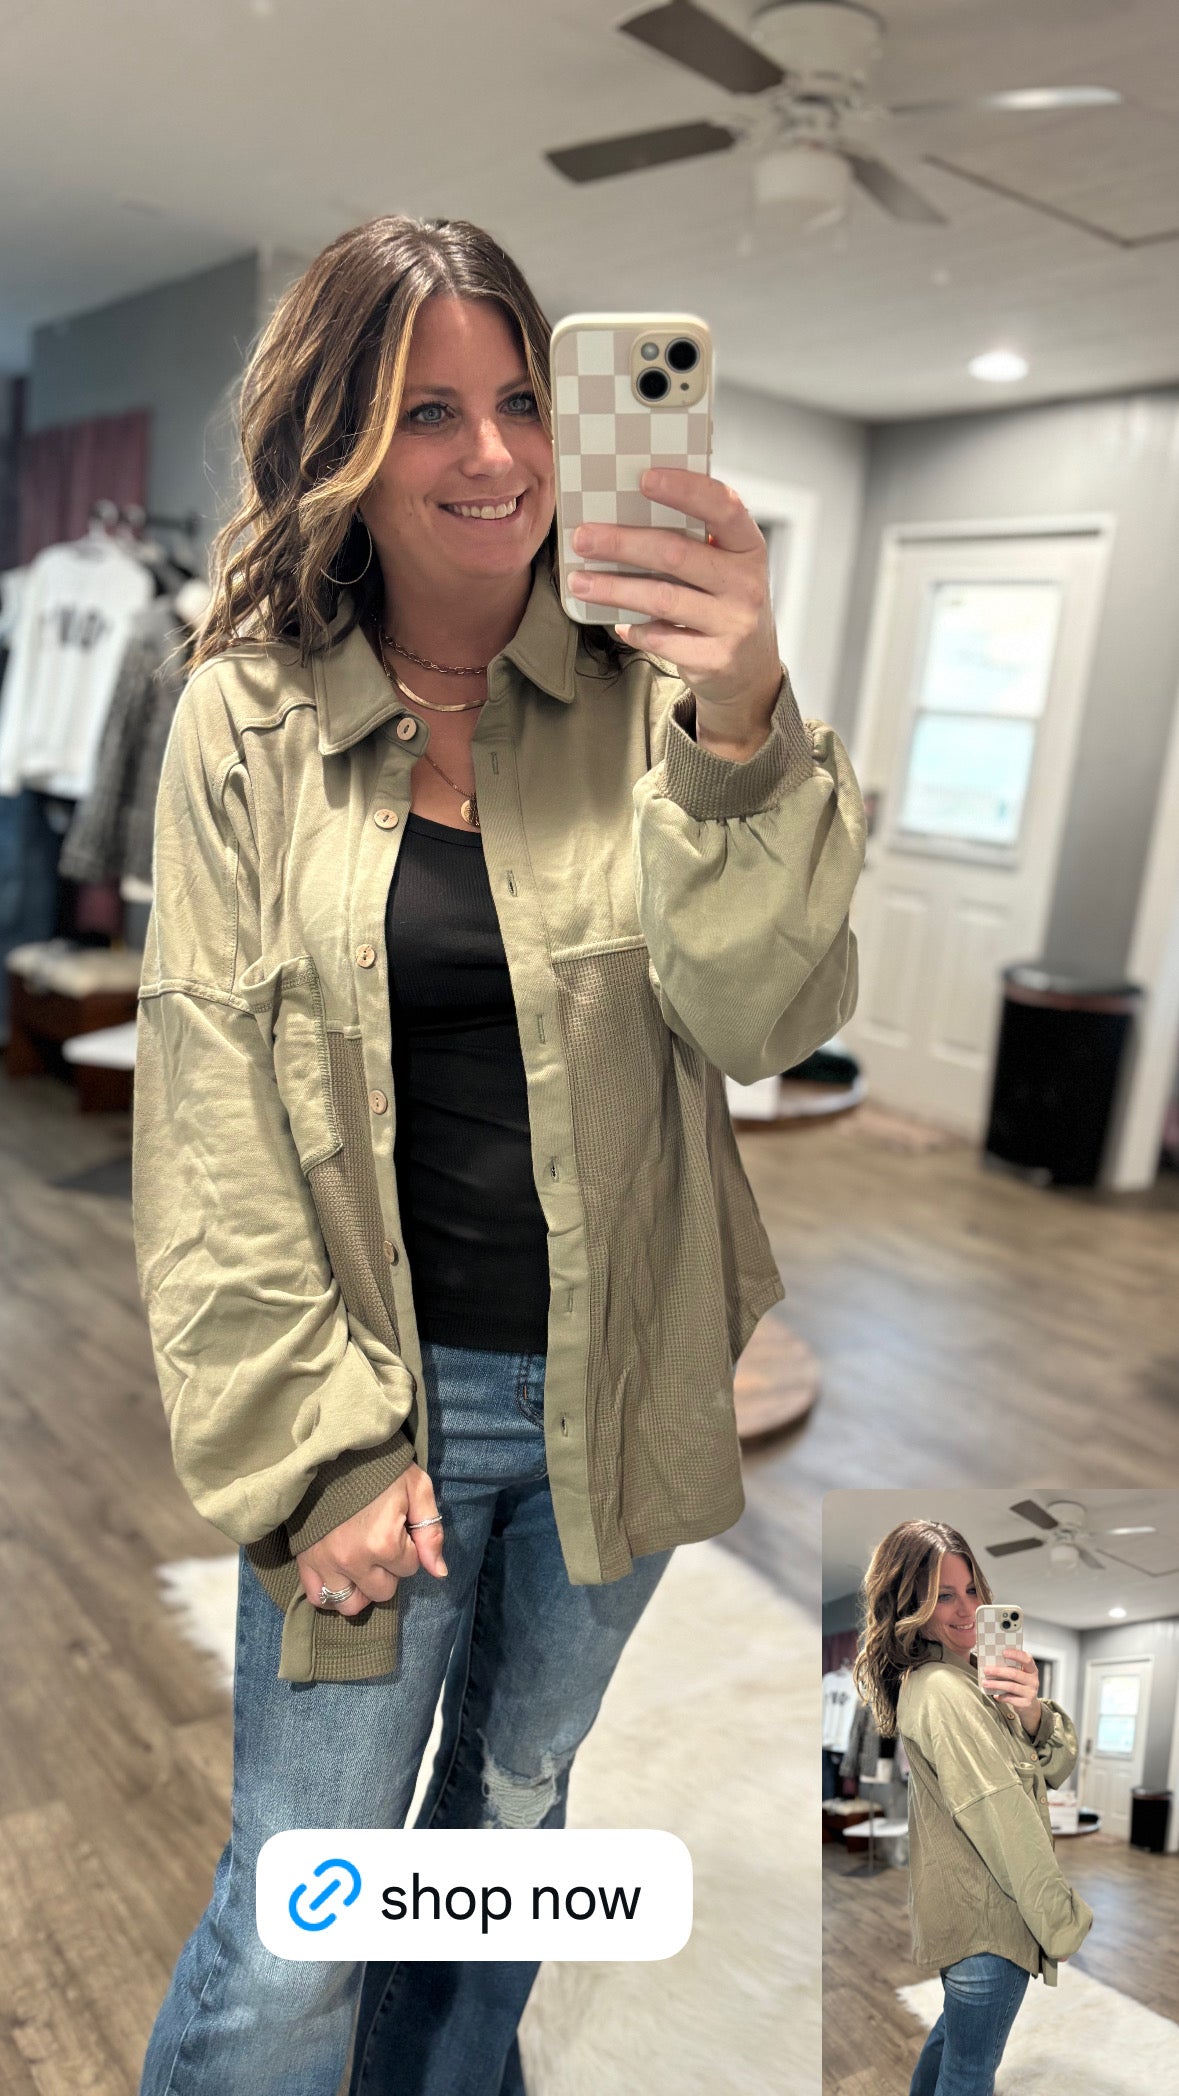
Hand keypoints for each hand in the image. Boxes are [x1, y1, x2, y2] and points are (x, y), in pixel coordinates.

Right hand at [295, 1462, 447, 1616]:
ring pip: (351, 1603)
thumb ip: (431, 1532)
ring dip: (361, 1588)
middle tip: (381, 1543)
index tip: (399, 1527)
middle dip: (388, 1571)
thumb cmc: (380, 1467)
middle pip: (383, 1591)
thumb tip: (439, 1572)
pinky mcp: (305, 1560)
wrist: (334, 1450)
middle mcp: (354, 1560)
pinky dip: (330, 1592)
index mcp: (384, 1542)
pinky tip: (341, 1576)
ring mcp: (327, 1563)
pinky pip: (318, 1597)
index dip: (409, 1548)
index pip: (411, 1568)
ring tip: (363, 1565)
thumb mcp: (417, 1488)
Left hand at [568, 467, 783, 745]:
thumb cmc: (724, 602)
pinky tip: (618, 623)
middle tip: (583, 538)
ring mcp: (733, 623)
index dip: (685, 489)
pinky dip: (634, 629)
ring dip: (614, 588)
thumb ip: (691, 541)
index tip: (644, 478)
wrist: (752, 667)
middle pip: (677, 553)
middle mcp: (746, 583)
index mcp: (748, 546)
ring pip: (662, 598)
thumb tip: (622, 514)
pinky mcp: (716, 658)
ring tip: (579, 582)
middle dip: (623, 543)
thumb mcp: (724, 565)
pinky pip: (662, 640)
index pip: (723, 506)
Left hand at [982, 1647, 1041, 1733]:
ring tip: (985, 1683)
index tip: (1003, 1652)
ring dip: (996, 1684)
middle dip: (998, 1671)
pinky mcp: (1026, 1703)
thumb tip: (992, 1662)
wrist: (1030, 1705)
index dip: (1016, 1654)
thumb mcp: (1020, 1675)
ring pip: (1011, 1686)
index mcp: (1032, 1670)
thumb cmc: (1020, 1685)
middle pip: (1015, 1673)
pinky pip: (1010, 1698)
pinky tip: (995, 1695)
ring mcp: (1030, 1693)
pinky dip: (1001, 1696)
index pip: (1027, 1659)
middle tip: (986, 1670)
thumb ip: (1011, 1668)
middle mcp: (1033, 1681)